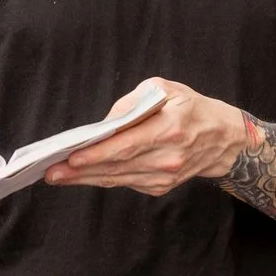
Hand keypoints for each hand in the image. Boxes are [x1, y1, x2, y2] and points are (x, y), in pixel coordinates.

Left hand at [44, 78, 249, 195]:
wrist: (224, 139)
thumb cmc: (191, 108)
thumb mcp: (165, 89)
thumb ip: (132, 103)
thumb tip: (103, 125)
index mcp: (170, 128)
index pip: (127, 145)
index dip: (98, 154)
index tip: (72, 158)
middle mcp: (167, 156)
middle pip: (117, 166)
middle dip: (80, 171)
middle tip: (50, 172)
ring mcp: (164, 176)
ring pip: (117, 179)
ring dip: (85, 179)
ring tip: (57, 176)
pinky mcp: (161, 186)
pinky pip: (125, 183)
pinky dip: (102, 179)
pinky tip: (81, 176)